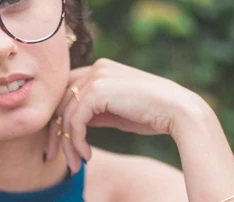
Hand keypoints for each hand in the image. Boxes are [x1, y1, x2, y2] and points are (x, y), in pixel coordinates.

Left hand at [45, 58, 205, 172]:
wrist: (180, 112)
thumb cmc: (152, 114)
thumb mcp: (117, 111)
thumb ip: (95, 111)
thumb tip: (72, 123)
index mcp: (100, 69)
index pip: (67, 93)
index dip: (59, 119)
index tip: (59, 145)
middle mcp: (95, 68)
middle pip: (61, 102)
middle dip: (56, 133)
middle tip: (53, 158)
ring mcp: (96, 76)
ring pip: (66, 114)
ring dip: (68, 144)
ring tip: (75, 165)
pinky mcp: (97, 90)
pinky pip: (75, 120)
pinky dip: (77, 141)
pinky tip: (87, 156)